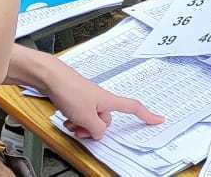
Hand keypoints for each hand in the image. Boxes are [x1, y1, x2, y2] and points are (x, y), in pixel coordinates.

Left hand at [43, 60, 162, 138]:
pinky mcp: (79, 100)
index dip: (147, 114)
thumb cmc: (70, 91)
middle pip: (106, 121)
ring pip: (91, 121)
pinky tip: (66, 119)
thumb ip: (97, 128)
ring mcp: (90, 100)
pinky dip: (75, 121)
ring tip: (71, 122)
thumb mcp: (86, 117)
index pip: (133, 108)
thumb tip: (101, 132)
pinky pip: (82, 116)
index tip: (158, 119)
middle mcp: (101, 100)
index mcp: (109, 101)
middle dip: (93, 129)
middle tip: (81, 128)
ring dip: (81, 126)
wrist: (52, 78)